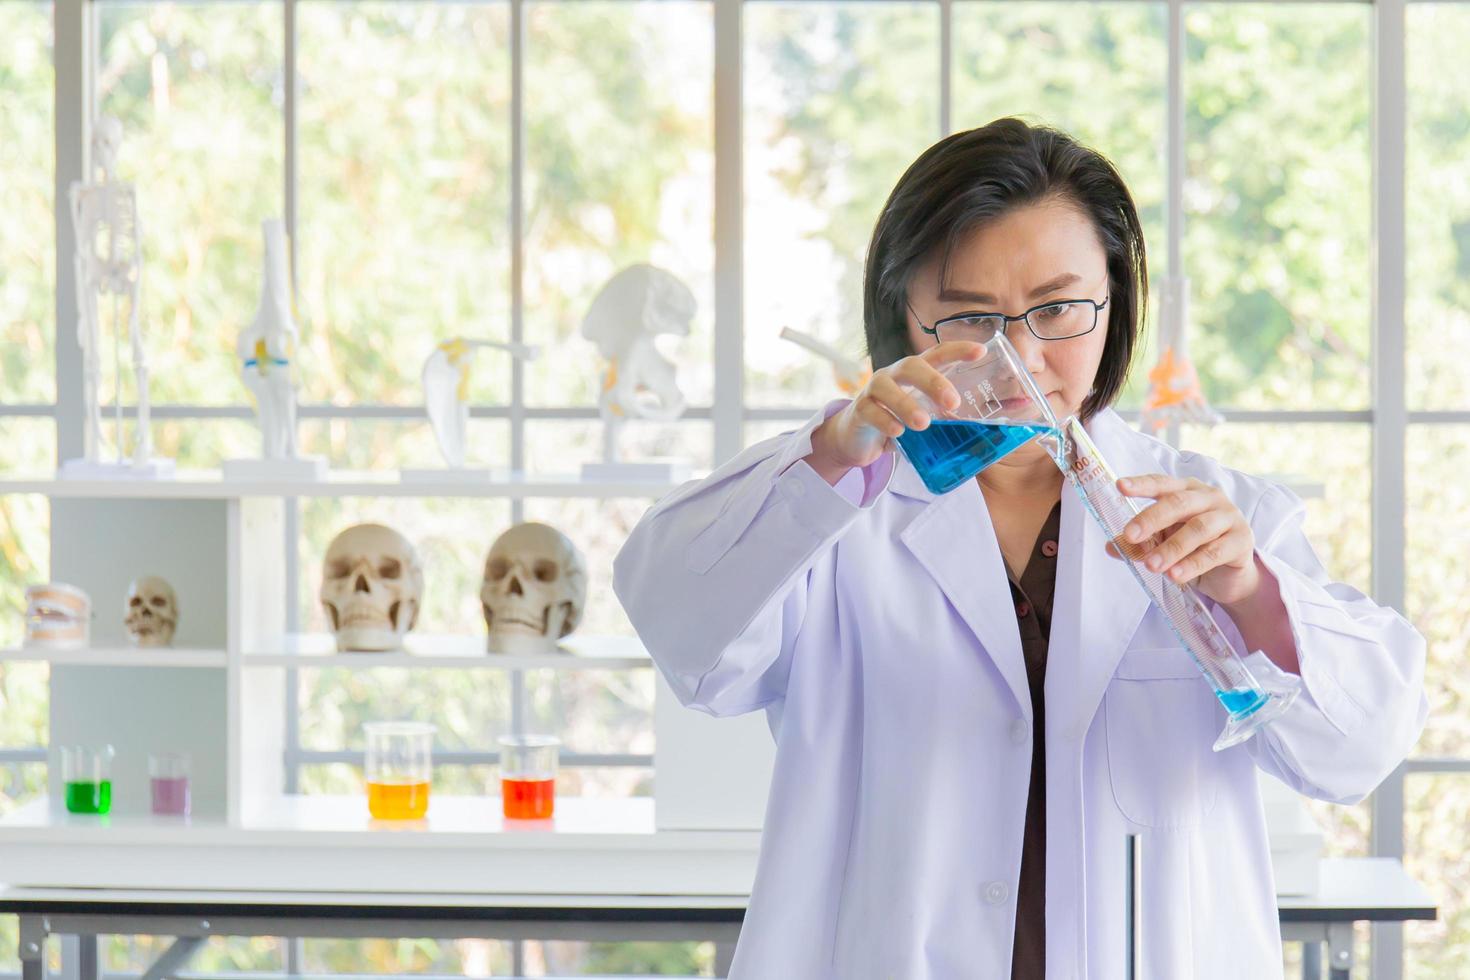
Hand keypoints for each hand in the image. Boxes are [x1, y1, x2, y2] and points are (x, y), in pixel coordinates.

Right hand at [807, 342, 984, 475]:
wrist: (857, 439)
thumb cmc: (897, 422)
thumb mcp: (925, 418)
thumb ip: (948, 420)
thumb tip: (987, 432)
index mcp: (916, 373)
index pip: (938, 353)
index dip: (958, 350)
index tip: (981, 351)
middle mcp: (894, 375)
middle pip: (913, 365)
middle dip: (934, 381)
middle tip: (953, 402)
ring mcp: (874, 390)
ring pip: (886, 387)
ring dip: (906, 404)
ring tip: (923, 423)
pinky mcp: (859, 410)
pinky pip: (870, 410)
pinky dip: (885, 421)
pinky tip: (897, 432)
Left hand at [1105, 474, 1262, 606]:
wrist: (1229, 576)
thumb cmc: (1192, 549)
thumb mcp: (1162, 544)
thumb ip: (1140, 543)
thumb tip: (1112, 546)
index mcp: (1187, 490)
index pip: (1162, 483)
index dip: (1142, 484)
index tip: (1120, 487)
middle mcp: (1209, 498)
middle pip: (1179, 503)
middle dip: (1152, 519)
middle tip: (1131, 535)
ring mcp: (1229, 517)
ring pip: (1198, 528)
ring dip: (1172, 548)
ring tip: (1152, 565)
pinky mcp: (1242, 541)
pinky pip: (1215, 551)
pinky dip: (1193, 564)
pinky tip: (1175, 575)